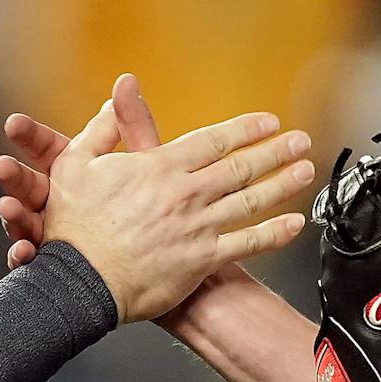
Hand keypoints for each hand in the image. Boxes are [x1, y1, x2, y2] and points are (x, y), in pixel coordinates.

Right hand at [0, 73, 160, 265]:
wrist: (156, 278)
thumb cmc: (147, 214)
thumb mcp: (138, 166)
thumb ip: (129, 126)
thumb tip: (127, 80)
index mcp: (74, 177)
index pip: (47, 150)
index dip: (29, 136)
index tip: (14, 123)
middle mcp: (56, 207)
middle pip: (30, 188)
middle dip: (13, 177)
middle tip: (1, 167)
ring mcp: (54, 240)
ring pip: (27, 225)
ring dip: (14, 217)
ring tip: (8, 209)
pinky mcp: (54, 271)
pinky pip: (35, 264)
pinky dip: (24, 257)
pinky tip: (22, 253)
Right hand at [11, 78, 315, 321]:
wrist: (80, 282)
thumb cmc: (74, 227)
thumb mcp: (74, 165)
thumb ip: (101, 129)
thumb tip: (116, 99)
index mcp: (159, 167)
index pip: (214, 140)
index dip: (245, 129)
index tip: (268, 122)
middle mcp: (186, 193)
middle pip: (242, 166)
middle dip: (276, 151)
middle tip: (300, 140)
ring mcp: (198, 227)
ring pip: (251, 200)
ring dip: (283, 183)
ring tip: (306, 170)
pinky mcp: (202, 261)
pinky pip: (247, 245)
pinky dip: (275, 233)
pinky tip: (295, 223)